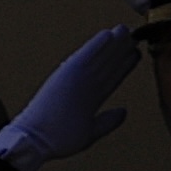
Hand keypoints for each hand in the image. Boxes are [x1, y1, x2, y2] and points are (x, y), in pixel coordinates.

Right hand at [0, 25, 137, 165]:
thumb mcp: (89, 132)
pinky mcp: (67, 74)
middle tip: (132, 34)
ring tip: (126, 30)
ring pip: (101, 58)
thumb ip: (108, 121)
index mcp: (87, 99)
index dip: (123, 66)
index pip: (110, 78)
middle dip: (120, 50)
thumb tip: (124, 111)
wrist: (36, 140)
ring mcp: (76, 79)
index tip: (134, 55)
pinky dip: (96, 45)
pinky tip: (108, 33)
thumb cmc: (56, 139)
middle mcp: (83, 86)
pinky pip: (86, 56)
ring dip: (114, 44)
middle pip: (107, 65)